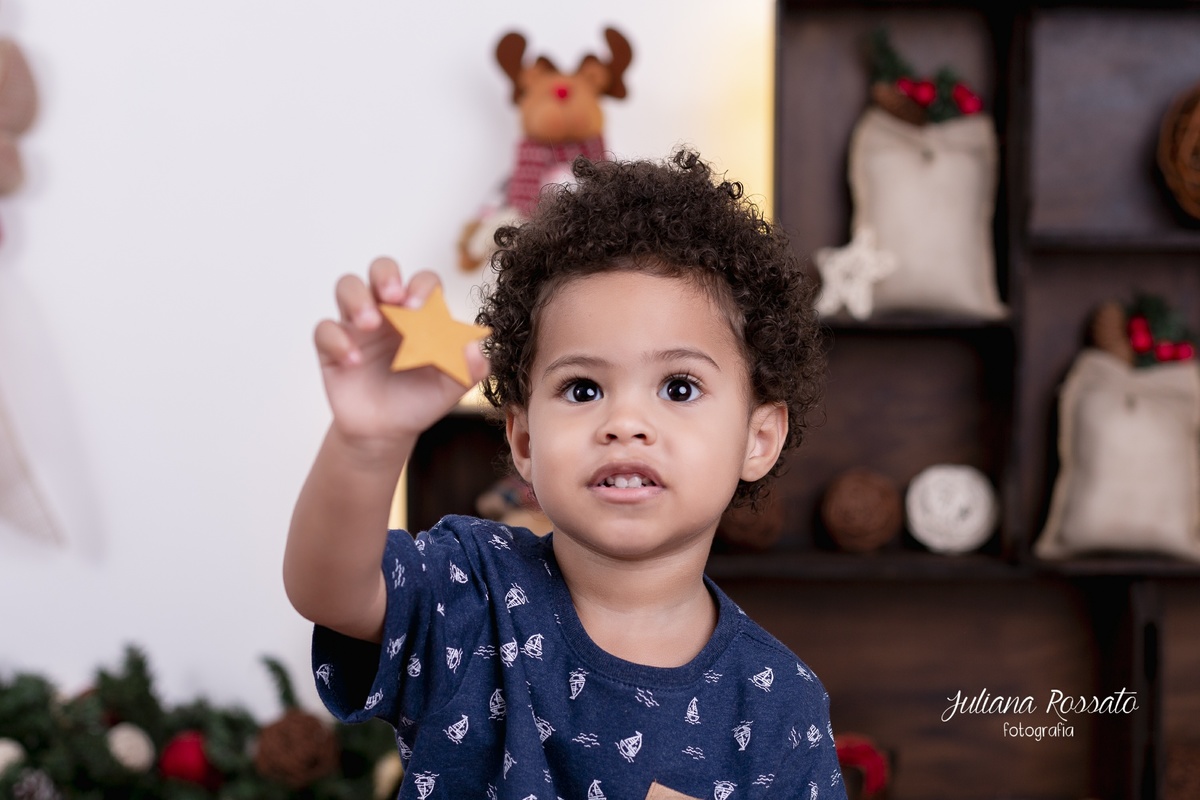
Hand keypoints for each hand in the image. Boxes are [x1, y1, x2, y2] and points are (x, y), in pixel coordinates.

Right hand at [313, 258, 489, 448]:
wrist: (387, 431)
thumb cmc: (420, 400)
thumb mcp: (451, 387)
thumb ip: (470, 369)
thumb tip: (475, 347)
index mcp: (421, 314)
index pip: (423, 282)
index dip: (422, 286)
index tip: (419, 308)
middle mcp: (389, 311)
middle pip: (382, 268)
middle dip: (386, 274)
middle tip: (393, 297)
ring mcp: (358, 325)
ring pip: (348, 286)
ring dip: (358, 299)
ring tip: (369, 324)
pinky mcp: (332, 345)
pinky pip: (325, 329)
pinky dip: (337, 340)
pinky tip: (353, 361)